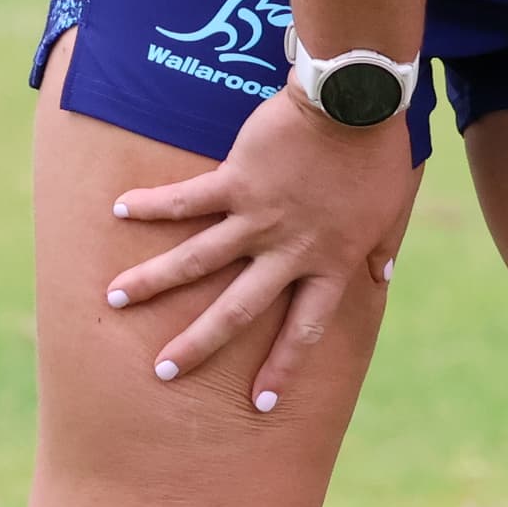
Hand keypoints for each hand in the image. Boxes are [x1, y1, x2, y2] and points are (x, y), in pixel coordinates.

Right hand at [104, 88, 415, 405]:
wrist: (355, 102)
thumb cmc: (377, 153)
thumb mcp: (393, 209)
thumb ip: (383, 246)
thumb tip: (383, 278)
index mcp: (330, 262)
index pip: (305, 327)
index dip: (283, 366)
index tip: (261, 404)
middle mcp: (289, 250)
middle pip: (238, 310)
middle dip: (198, 343)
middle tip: (163, 371)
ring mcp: (259, 218)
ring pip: (197, 261)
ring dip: (153, 281)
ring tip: (115, 297)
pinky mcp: (235, 180)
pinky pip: (186, 200)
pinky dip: (152, 205)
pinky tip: (120, 208)